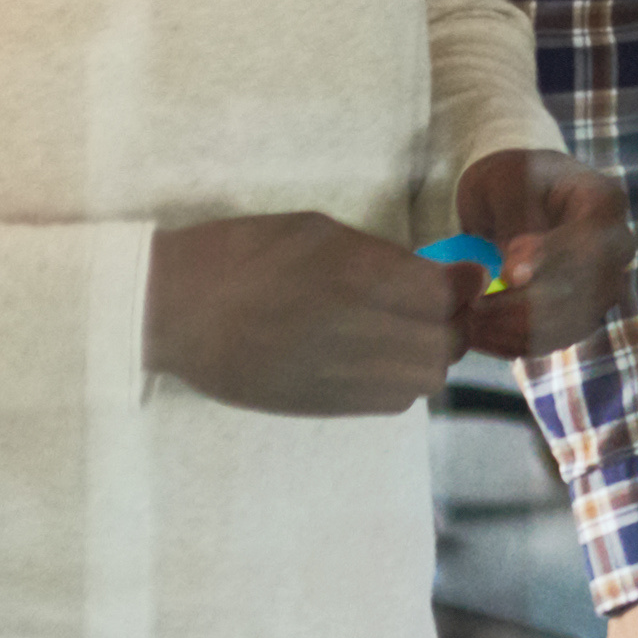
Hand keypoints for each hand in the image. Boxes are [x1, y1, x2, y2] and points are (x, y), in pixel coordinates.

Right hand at [143, 213, 461, 416]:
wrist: (175, 308)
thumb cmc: (244, 253)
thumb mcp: (318, 231)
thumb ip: (384, 256)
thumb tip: (440, 274)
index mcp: (357, 275)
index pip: (446, 293)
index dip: (462, 285)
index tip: (462, 278)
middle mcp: (357, 330)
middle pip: (444, 343)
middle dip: (450, 323)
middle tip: (435, 307)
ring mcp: (340, 375)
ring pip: (423, 379)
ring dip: (427, 355)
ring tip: (405, 333)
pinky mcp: (323, 406)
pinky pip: (390, 402)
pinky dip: (399, 381)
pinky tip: (377, 357)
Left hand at [449, 147, 634, 363]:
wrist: (516, 200)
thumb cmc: (511, 181)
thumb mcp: (505, 181)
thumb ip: (512, 217)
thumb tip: (514, 273)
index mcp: (605, 202)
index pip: (592, 237)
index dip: (554, 258)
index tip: (509, 273)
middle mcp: (616, 248)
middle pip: (588, 288)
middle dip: (529, 302)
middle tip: (477, 304)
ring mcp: (604, 284)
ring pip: (573, 322)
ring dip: (519, 329)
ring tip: (472, 320)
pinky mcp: (582, 314)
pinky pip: (557, 340)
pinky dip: (517, 343)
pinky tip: (482, 334)